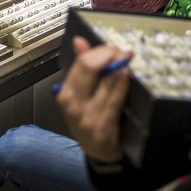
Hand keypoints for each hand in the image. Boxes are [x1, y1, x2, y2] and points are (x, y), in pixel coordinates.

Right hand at [56, 35, 132, 163]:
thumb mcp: (80, 93)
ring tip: (125, 59)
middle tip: (120, 51)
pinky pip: (114, 100)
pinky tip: (125, 75)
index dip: (98, 51)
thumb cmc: (88, 117)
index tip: (110, 47)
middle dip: (108, 55)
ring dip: (118, 67)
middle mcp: (73, 104)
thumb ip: (81, 66)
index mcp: (65, 93)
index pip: (81, 63)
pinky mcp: (102, 126)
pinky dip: (121, 85)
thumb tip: (79, 41)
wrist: (97, 149)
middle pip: (89, 69)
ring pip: (105, 83)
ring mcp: (87, 116)